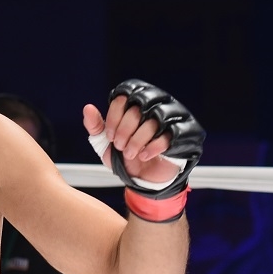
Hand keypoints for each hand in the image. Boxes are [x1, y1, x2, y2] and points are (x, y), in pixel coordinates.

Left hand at [83, 79, 204, 221]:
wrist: (146, 179)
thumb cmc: (128, 157)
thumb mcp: (106, 143)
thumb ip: (96, 126)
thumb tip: (88, 108)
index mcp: (138, 101)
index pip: (125, 95)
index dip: (113, 116)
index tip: (110, 136)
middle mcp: (157, 103)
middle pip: (139, 105)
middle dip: (124, 128)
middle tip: (120, 146)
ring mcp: (173, 117)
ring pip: (154, 119)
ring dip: (137, 139)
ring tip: (131, 153)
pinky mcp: (184, 134)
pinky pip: (169, 135)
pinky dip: (152, 147)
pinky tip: (144, 156)